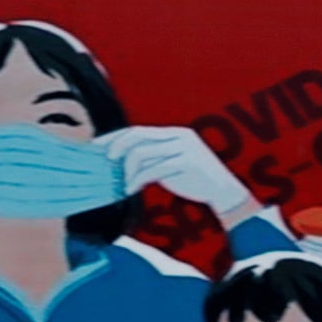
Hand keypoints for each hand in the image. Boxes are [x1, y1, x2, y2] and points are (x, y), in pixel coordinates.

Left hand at [95, 126, 258, 221]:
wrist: (224, 191)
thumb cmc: (195, 179)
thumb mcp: (173, 163)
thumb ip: (154, 158)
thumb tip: (123, 162)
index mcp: (174, 133)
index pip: (138, 130)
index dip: (115, 137)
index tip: (97, 146)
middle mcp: (178, 136)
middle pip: (137, 135)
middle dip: (116, 146)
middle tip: (104, 161)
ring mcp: (183, 149)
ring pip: (142, 153)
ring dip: (128, 171)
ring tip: (124, 185)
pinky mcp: (186, 163)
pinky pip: (153, 170)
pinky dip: (137, 180)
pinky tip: (132, 190)